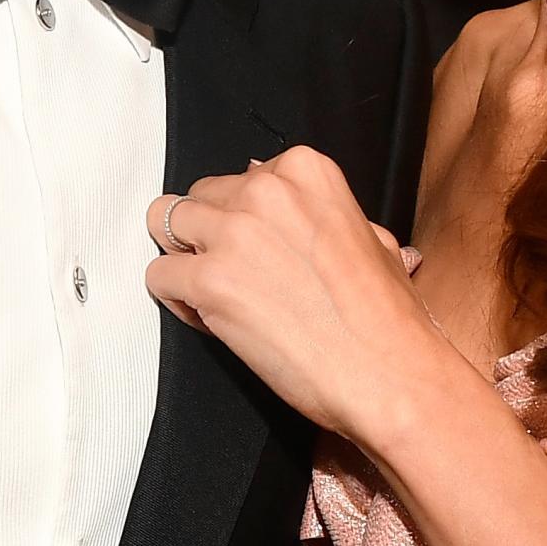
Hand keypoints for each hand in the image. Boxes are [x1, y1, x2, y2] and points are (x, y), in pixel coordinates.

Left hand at [147, 150, 446, 444]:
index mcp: (305, 171)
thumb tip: (300, 211)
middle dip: (207, 235)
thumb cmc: (386, 320)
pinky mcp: (209, 281)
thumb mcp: (372, 240)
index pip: (240, 177)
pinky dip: (175, 299)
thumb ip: (324, 217)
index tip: (257, 251)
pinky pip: (158, 276)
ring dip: (182, 257)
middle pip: (199, 197)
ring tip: (212, 293)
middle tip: (233, 276)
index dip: (241, 218)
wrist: (388, 374)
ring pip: (164, 223)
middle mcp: (264, 191)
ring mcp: (233, 233)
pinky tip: (209, 318)